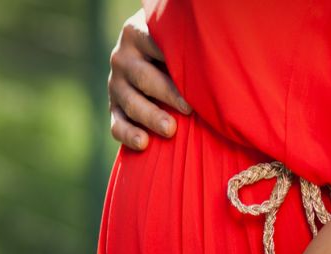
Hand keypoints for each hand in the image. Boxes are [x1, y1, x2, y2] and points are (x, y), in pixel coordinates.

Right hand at [108, 8, 191, 150]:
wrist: (154, 61)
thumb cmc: (177, 50)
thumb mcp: (177, 39)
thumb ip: (186, 45)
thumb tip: (216, 61)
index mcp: (137, 33)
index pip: (154, 45)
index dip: (176, 62)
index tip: (196, 78)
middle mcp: (122, 58)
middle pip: (143, 77)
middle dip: (167, 93)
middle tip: (188, 109)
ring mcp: (116, 85)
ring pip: (131, 103)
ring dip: (151, 117)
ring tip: (170, 129)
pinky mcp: (114, 109)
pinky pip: (117, 125)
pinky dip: (128, 135)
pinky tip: (143, 143)